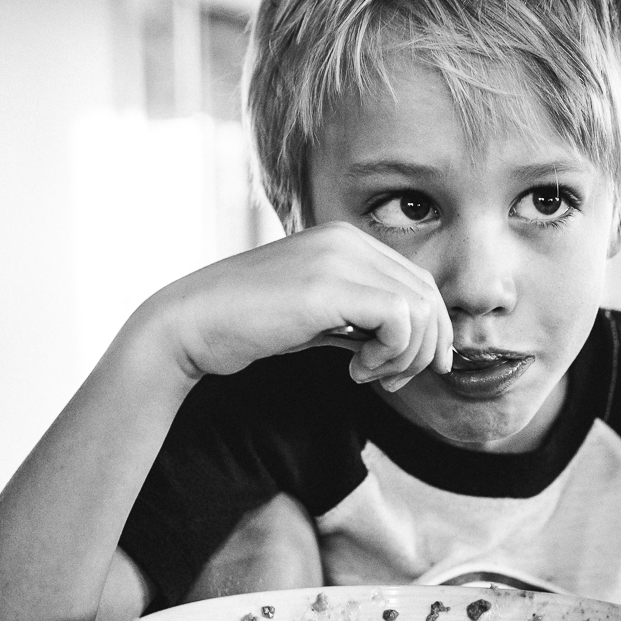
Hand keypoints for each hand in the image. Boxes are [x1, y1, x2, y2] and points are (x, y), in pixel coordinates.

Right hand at [141, 222, 452, 390]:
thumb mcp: (317, 316)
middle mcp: (347, 239)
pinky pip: (398, 318)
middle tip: (392, 381)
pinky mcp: (327, 286)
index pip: (418, 281)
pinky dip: (390, 354)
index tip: (407, 369)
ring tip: (370, 376)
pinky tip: (355, 371)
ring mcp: (338, 258)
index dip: (429, 330)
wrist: (191, 323)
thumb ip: (361, 319)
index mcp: (346, 239)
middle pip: (427, 293)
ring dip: (405, 356)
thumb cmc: (248, 326)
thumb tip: (413, 344)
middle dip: (425, 347)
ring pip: (420, 308)